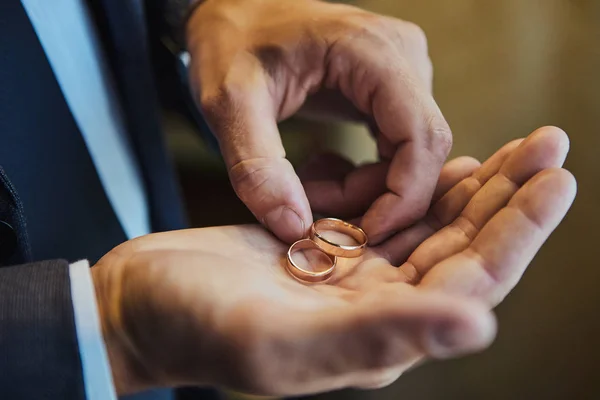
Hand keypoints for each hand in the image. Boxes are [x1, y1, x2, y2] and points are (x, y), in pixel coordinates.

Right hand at [92, 126, 574, 395]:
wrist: (139, 307)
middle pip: (461, 249)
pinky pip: (389, 217)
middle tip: (549, 145)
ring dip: (473, 188)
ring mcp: (350, 279)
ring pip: (430, 229)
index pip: (469, 282)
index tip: (554, 181)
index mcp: (377, 337)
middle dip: (507, 198)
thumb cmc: (191, 329)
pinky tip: (447, 164)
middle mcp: (375, 310)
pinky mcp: (324, 252)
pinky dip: (419, 188)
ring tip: (514, 149)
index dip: (516, 232)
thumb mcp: (279, 339)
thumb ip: (376, 336)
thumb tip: (479, 326)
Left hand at [186, 0, 448, 243]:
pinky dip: (361, 178)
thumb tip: (296, 228)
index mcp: (373, 51)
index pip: (422, 136)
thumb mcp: (228, 102)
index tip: (361, 237)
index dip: (403, 198)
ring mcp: (400, 75)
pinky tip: (317, 172)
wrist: (232, 12)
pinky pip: (393, 151)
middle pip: (418, 154)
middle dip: (372, 198)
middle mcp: (402, 59)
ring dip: (361, 191)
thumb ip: (257, 166)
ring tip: (304, 187)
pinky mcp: (387, 92)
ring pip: (407, 159)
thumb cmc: (231, 43)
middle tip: (313, 214)